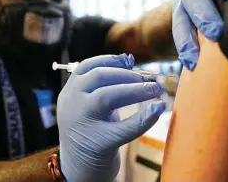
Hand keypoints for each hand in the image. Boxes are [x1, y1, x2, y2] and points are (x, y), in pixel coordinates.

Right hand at [57, 54, 164, 181]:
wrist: (77, 167)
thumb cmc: (89, 129)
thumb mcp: (88, 104)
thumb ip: (103, 85)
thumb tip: (129, 60)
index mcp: (69, 92)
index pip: (87, 66)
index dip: (110, 59)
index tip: (130, 61)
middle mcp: (72, 103)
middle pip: (99, 77)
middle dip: (127, 75)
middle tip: (148, 80)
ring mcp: (83, 123)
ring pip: (108, 96)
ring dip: (135, 89)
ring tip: (155, 89)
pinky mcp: (98, 143)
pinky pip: (125, 127)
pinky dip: (145, 117)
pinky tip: (158, 109)